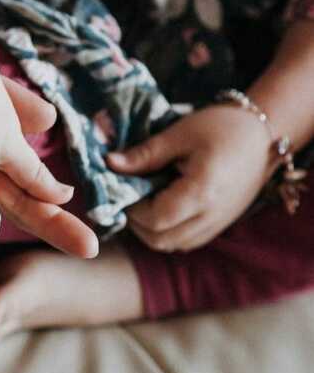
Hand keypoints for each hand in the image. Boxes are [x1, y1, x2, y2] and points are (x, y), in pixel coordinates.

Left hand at [107, 106, 274, 251]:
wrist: (262, 137)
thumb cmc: (221, 128)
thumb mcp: (179, 134)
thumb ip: (144, 155)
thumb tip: (108, 164)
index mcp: (202, 193)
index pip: (155, 219)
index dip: (131, 208)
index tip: (121, 187)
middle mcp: (210, 216)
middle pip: (159, 240)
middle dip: (136, 221)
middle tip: (128, 195)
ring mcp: (217, 225)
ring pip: (170, 244)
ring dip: (149, 228)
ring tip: (144, 198)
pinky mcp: (218, 226)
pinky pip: (184, 240)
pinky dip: (166, 230)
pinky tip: (161, 205)